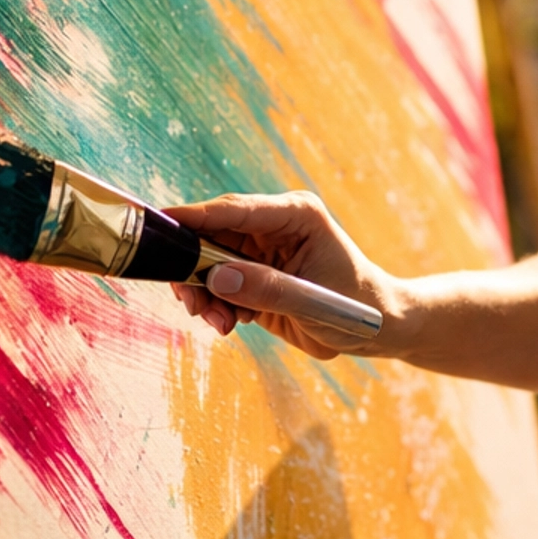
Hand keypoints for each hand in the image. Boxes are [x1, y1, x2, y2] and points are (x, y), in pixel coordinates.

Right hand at [165, 192, 399, 359]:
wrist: (377, 330)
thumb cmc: (357, 308)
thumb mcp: (312, 301)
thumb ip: (264, 288)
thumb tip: (215, 277)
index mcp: (295, 214)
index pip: (233, 208)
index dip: (194, 216)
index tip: (160, 224)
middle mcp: (274, 225)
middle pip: (211, 235)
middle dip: (194, 269)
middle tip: (191, 303)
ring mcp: (262, 249)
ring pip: (208, 261)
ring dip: (203, 292)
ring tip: (218, 322)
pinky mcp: (255, 275)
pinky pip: (218, 284)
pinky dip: (215, 304)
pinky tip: (229, 323)